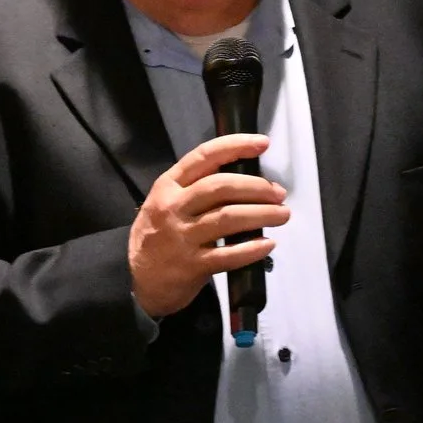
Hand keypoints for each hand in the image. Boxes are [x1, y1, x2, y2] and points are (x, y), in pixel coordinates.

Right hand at [129, 133, 290, 318]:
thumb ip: (196, 188)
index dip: (235, 146)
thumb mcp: (166, 201)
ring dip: (262, 214)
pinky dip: (252, 249)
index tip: (262, 143)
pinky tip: (268, 244)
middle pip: (220, 187)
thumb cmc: (161, 234)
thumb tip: (246, 178)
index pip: (204, 156)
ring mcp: (182, 237)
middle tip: (279, 193)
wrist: (140, 278)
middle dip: (256, 187)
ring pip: (228, 218)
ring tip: (282, 215)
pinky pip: (228, 255)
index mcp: (168, 185)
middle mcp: (173, 207)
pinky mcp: (192, 265)